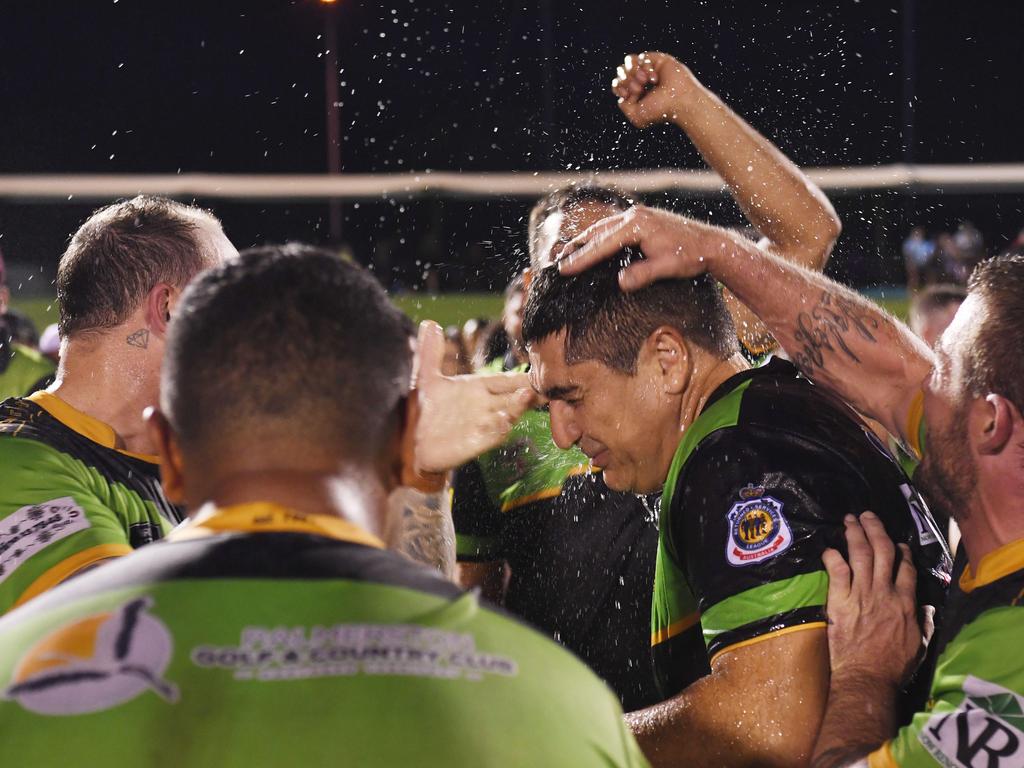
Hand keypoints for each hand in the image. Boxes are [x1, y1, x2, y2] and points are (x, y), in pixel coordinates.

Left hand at [406, 321, 535, 474]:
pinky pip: (491, 436)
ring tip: (526, 396)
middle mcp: (484, 406)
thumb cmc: (423, 411)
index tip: (540, 370)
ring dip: (518, 407)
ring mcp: (482, 424)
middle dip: (529, 391)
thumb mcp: (426, 378)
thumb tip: (430, 323)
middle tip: (545, 384)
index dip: (520, 376)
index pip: (504, 380)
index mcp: (477, 388)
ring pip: (507, 414)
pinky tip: (503, 421)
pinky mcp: (474, 443)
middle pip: (513, 397)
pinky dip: (498, 429)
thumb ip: (431, 352)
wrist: (412, 444)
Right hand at [556, 204, 740, 290]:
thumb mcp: (667, 268)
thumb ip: (644, 274)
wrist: (711, 244)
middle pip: (596, 232)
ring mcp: (637, 215)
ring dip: (585, 240)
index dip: (581, 258)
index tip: (563, 269)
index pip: (602, 244)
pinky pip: (612, 227)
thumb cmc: (691, 256)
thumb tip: (620, 283)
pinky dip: (598, 236)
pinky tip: (592, 245)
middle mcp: (633, 216)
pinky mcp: (641, 219)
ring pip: (603, 228)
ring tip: (566, 252)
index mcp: (636, 225)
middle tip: (555, 261)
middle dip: (575, 247)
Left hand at [612, 52, 697, 127]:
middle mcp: (643, 80)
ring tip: (644, 82)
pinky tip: (654, 78)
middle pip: (622, 71)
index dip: (618, 86)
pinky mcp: (659, 60)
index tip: (627, 95)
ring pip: (629, 61)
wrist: (680, 101)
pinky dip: (645, 67)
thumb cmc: (661, 110)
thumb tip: (621, 96)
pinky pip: (642, 57)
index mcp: (637, 93)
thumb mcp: (636, 116)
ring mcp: (651, 69)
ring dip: (633, 72)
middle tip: (638, 89)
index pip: (618, 83)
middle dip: (626, 80)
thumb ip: (624, 106)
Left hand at [821, 512, 922, 688]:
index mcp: (906, 602)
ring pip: (860, 555)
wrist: (867, 676)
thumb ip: (925, 623)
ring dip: (855, 534)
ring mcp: (861, 594)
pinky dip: (833, 557)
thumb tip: (927, 610)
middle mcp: (884, 592)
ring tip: (849, 519)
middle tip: (867, 515)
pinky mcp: (840, 601)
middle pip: (882, 552)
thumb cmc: (894, 666)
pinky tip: (829, 548)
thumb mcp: (920, 645)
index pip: (907, 568)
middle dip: (875, 530)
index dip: (902, 552)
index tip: (898, 543)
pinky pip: (837, 572)